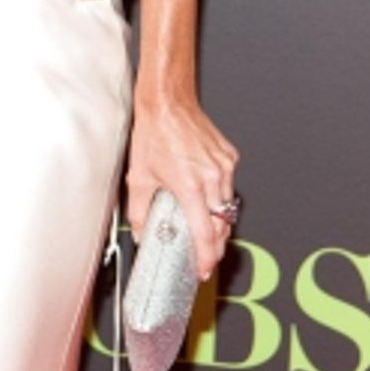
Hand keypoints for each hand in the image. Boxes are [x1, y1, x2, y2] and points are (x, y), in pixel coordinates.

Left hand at [126, 97, 239, 280]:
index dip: (207, 257)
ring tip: (203, 227)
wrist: (168, 102)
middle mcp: (211, 177)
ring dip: (218, 220)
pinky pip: (228, 186)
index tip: (203, 268)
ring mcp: (224, 166)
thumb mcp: (139, 177)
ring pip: (228, 206)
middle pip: (222, 225)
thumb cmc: (154, 132)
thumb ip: (140, 212)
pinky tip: (204, 196)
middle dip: (215, 244)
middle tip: (204, 254)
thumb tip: (142, 233)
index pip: (206, 234)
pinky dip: (219, 196)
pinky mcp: (230, 157)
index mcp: (190, 186)